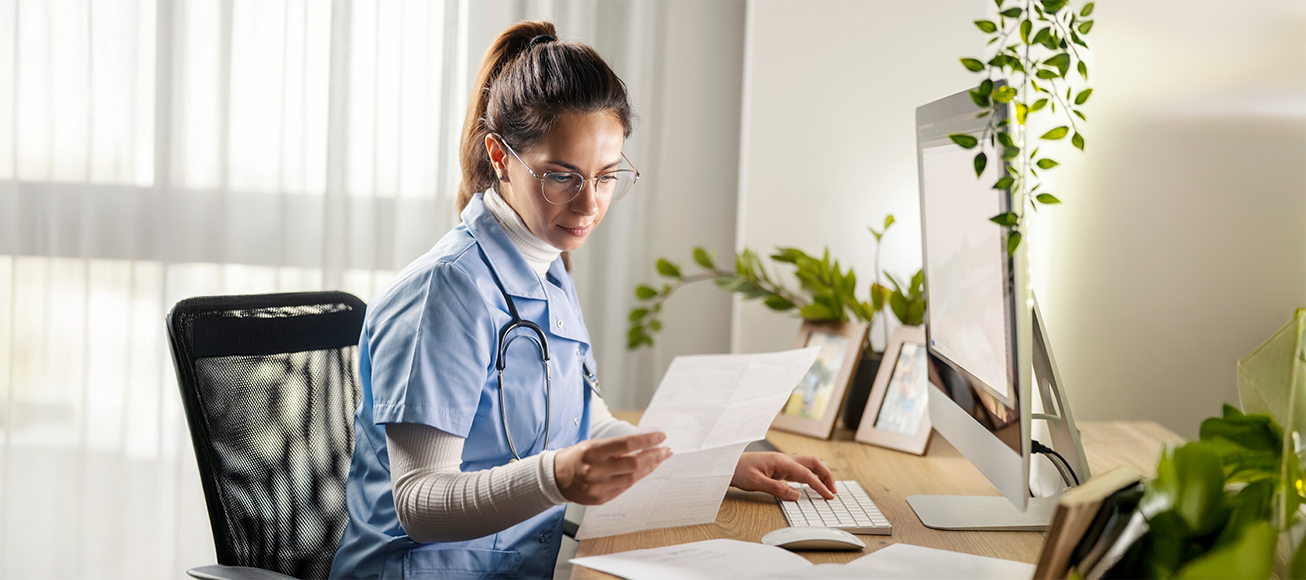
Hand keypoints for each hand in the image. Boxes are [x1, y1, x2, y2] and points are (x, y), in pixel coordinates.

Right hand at [554, 432, 672, 504]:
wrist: (556, 478)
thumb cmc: (576, 457)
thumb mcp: (592, 445)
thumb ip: (615, 447)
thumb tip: (643, 444)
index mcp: (592, 452)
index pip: (626, 444)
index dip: (647, 440)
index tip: (661, 436)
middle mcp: (595, 470)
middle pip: (633, 463)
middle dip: (654, 456)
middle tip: (666, 450)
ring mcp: (598, 487)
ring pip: (632, 478)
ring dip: (649, 468)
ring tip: (659, 460)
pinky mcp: (600, 499)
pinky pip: (624, 488)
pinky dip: (636, 478)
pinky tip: (644, 471)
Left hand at [730, 452, 835, 500]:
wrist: (727, 464)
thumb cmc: (738, 470)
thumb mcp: (756, 483)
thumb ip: (777, 489)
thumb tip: (796, 495)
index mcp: (780, 461)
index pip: (806, 473)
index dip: (819, 485)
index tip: (828, 495)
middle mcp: (784, 459)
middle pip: (813, 463)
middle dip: (826, 475)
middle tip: (833, 490)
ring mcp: (782, 462)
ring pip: (808, 464)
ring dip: (820, 474)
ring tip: (827, 488)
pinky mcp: (779, 467)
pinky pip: (800, 470)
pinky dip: (810, 476)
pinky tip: (812, 484)